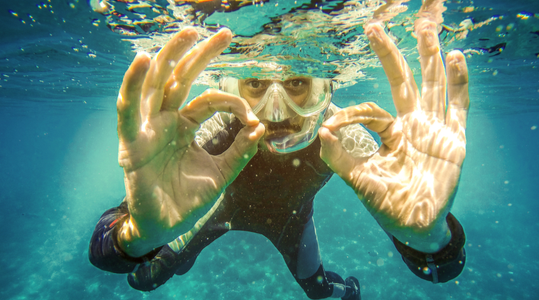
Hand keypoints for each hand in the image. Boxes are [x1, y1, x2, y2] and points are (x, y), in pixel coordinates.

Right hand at [115, 28, 264, 256]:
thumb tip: (261, 129)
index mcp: (185, 126)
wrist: (166, 228)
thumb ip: (239, 152)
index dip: (233, 103)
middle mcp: (165, 120)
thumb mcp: (221, 173)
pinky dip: (133, 83)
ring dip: (169, 56)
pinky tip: (143, 60)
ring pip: (156, 84)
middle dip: (201, 54)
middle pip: (182, 79)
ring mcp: (148, 129)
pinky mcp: (132, 142)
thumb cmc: (188, 200)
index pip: (209, 100)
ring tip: (187, 32)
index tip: (254, 117)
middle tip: (223, 33)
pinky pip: (128, 108)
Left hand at [319, 20, 468, 252]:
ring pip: (431, 86)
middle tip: (373, 27)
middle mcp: (412, 125)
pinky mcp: (453, 140)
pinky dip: (458, 83)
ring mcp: (434, 130)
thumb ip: (340, 158)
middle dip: (389, 55)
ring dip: (428, 57)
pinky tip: (455, 58)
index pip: (370, 111)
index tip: (330, 123)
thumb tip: (320, 130)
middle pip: (402, 81)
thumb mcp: (359, 180)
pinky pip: (458, 107)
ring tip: (425, 28)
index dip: (351, 114)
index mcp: (389, 133)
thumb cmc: (386, 203)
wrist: (413, 227)